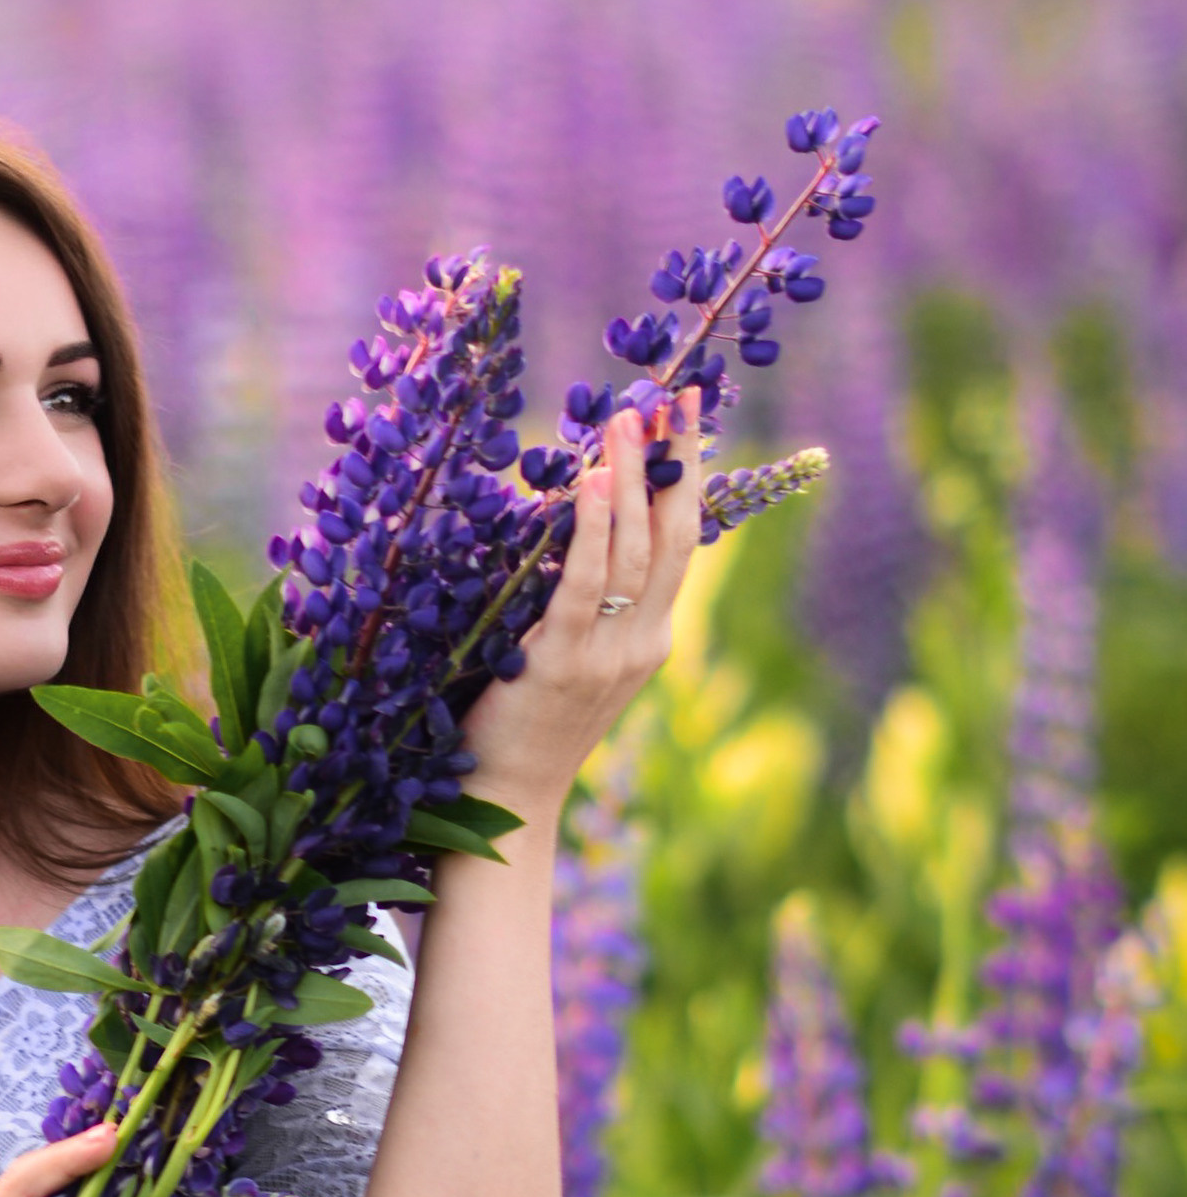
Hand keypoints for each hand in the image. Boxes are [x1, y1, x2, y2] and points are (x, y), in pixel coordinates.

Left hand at [463, 397, 700, 825]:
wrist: (507, 801)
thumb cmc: (525, 725)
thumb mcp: (574, 660)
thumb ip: (583, 605)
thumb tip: (564, 528)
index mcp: (651, 640)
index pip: (680, 544)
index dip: (688, 479)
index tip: (689, 418)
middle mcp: (643, 643)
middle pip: (674, 535)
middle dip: (677, 461)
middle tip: (674, 395)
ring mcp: (608, 654)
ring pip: (633, 550)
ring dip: (631, 478)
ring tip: (627, 419)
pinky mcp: (562, 662)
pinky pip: (582, 583)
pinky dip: (588, 529)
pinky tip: (589, 482)